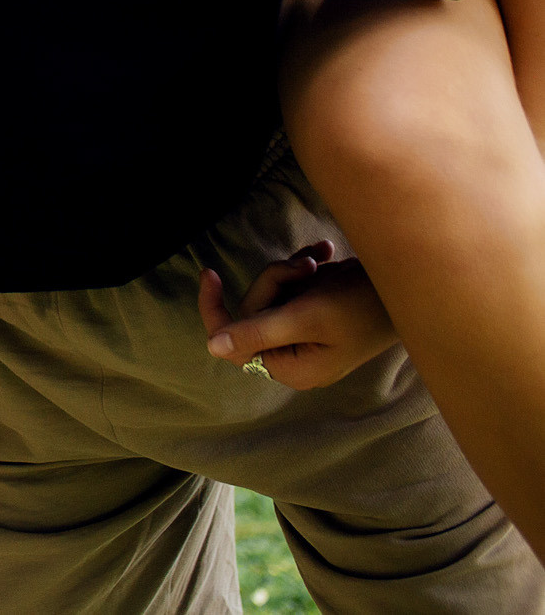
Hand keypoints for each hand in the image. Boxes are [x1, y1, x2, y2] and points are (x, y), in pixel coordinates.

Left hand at [200, 242, 398, 389]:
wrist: (412, 284)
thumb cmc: (361, 305)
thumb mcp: (305, 316)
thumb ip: (260, 331)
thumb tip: (213, 348)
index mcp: (290, 367)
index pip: (233, 341)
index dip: (215, 308)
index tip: (209, 273)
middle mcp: (295, 354)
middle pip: (255, 308)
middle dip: (276, 279)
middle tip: (305, 269)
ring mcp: (306, 332)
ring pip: (272, 291)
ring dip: (293, 270)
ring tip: (321, 260)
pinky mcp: (317, 311)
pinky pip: (293, 284)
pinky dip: (305, 266)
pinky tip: (325, 253)